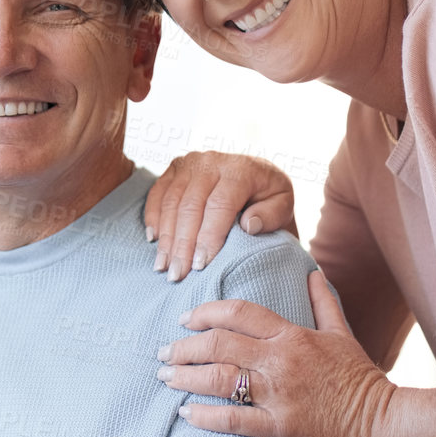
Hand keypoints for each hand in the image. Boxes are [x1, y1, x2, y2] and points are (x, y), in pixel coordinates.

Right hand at [144, 152, 295, 281]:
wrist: (256, 175)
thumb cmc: (269, 198)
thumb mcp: (283, 205)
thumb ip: (271, 216)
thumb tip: (248, 225)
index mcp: (241, 169)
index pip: (219, 205)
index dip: (208, 237)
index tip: (200, 266)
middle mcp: (212, 161)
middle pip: (190, 206)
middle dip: (182, 244)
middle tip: (177, 275)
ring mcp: (190, 162)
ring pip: (171, 202)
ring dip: (166, 237)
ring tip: (163, 266)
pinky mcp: (175, 167)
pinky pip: (158, 193)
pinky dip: (153, 217)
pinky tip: (153, 240)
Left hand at [156, 270, 394, 436]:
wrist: (381, 421)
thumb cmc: (360, 378)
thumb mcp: (342, 334)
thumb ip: (323, 303)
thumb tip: (313, 272)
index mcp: (293, 335)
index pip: (239, 312)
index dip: (206, 312)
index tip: (186, 320)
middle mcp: (282, 360)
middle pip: (221, 343)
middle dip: (185, 347)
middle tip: (164, 353)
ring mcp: (279, 394)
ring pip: (221, 378)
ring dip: (187, 377)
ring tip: (167, 378)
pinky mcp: (280, 427)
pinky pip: (234, 419)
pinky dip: (205, 416)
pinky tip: (186, 413)